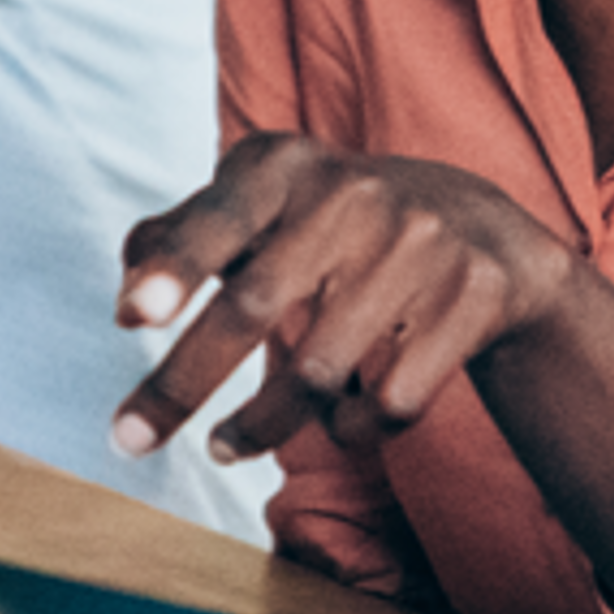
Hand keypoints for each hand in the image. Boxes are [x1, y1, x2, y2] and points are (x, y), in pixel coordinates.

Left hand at [113, 134, 576, 466]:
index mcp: (290, 167)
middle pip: (255, 305)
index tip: (135, 318)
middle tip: (130, 440)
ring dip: (260, 425)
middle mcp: (357, 195)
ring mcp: (422, 245)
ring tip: (226, 446)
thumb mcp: (264, 203)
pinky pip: (390, 401)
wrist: (484, 229)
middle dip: (181, 383)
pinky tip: (337, 420)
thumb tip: (129, 304)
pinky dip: (350, 428)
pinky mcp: (472, 297)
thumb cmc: (339, 224)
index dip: (176, 265)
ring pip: (319, 370)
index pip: (220, 217)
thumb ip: (185, 237)